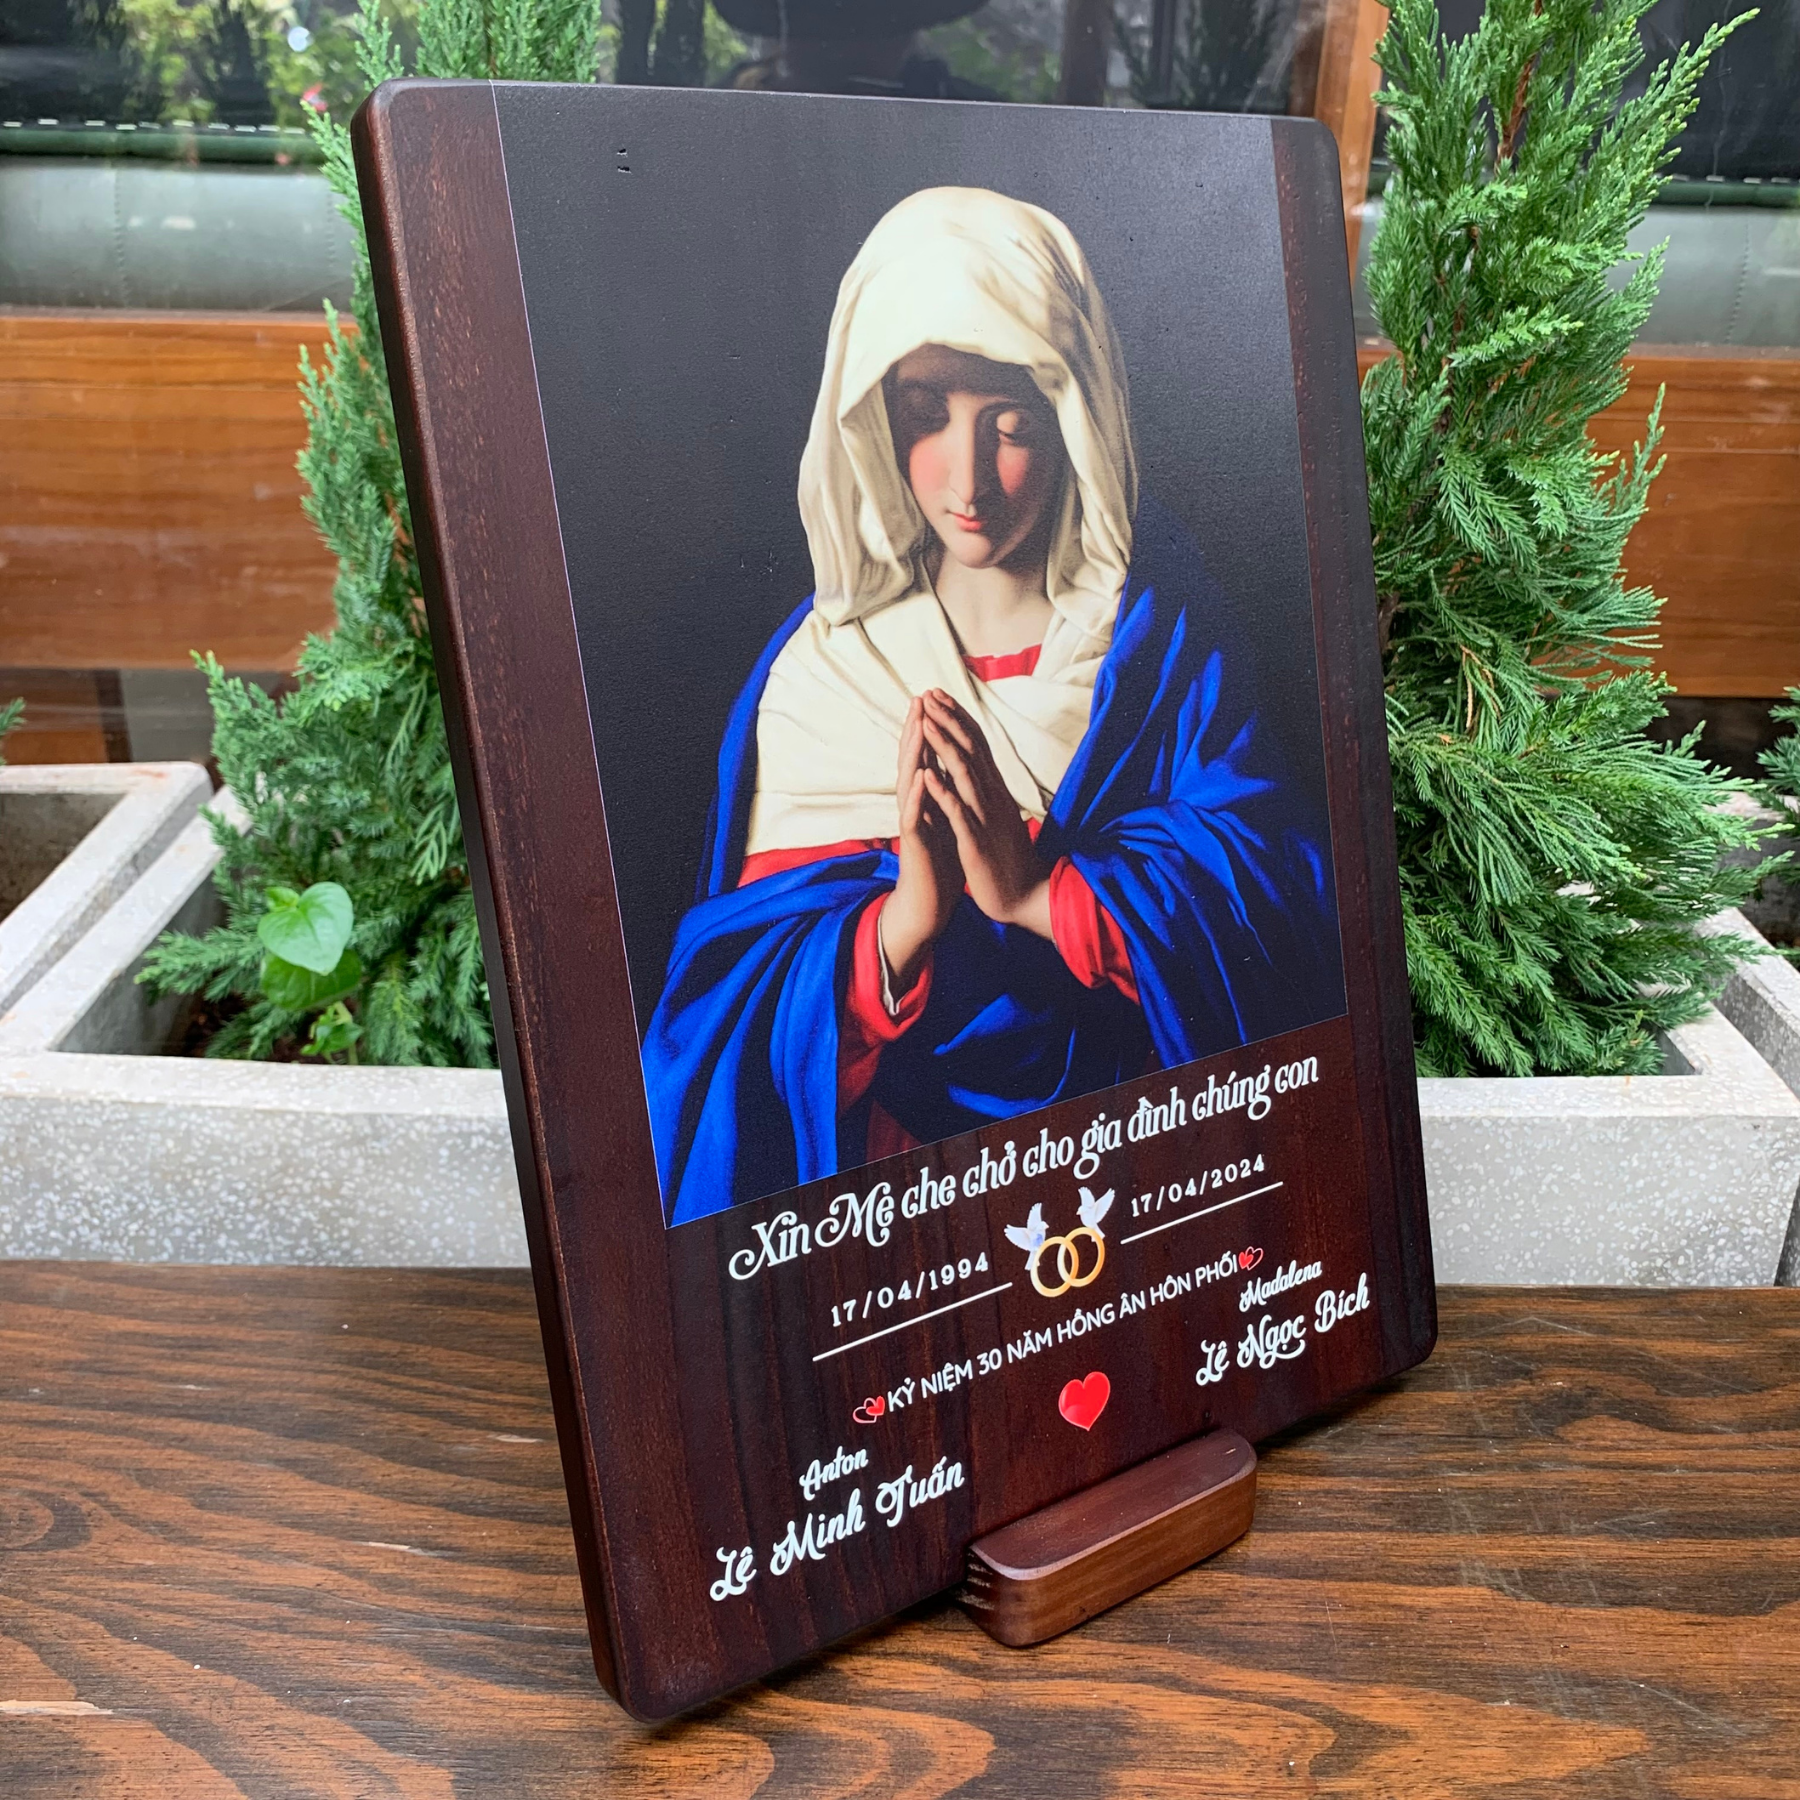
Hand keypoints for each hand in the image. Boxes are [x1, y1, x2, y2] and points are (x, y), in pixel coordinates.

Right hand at [881, 696, 963, 991]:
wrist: (929, 903)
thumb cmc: (940, 862)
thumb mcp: (946, 820)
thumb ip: (943, 794)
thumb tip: (946, 767)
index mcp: (927, 798)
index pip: (926, 756)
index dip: (930, 728)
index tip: (936, 698)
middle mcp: (915, 804)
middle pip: (913, 760)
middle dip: (916, 729)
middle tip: (918, 697)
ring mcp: (913, 822)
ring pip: (909, 781)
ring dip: (913, 753)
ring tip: (917, 725)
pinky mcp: (915, 843)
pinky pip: (914, 815)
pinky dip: (917, 795)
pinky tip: (919, 777)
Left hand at [919, 690, 1053, 940]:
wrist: (1024, 894)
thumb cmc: (1008, 856)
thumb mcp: (1000, 815)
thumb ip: (990, 790)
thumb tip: (981, 768)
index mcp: (995, 790)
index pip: (977, 746)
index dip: (958, 719)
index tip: (940, 696)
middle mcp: (992, 796)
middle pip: (970, 750)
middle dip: (948, 720)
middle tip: (929, 694)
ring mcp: (985, 817)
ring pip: (964, 774)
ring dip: (944, 745)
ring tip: (926, 720)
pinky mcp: (976, 841)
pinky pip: (958, 813)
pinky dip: (943, 793)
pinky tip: (927, 775)